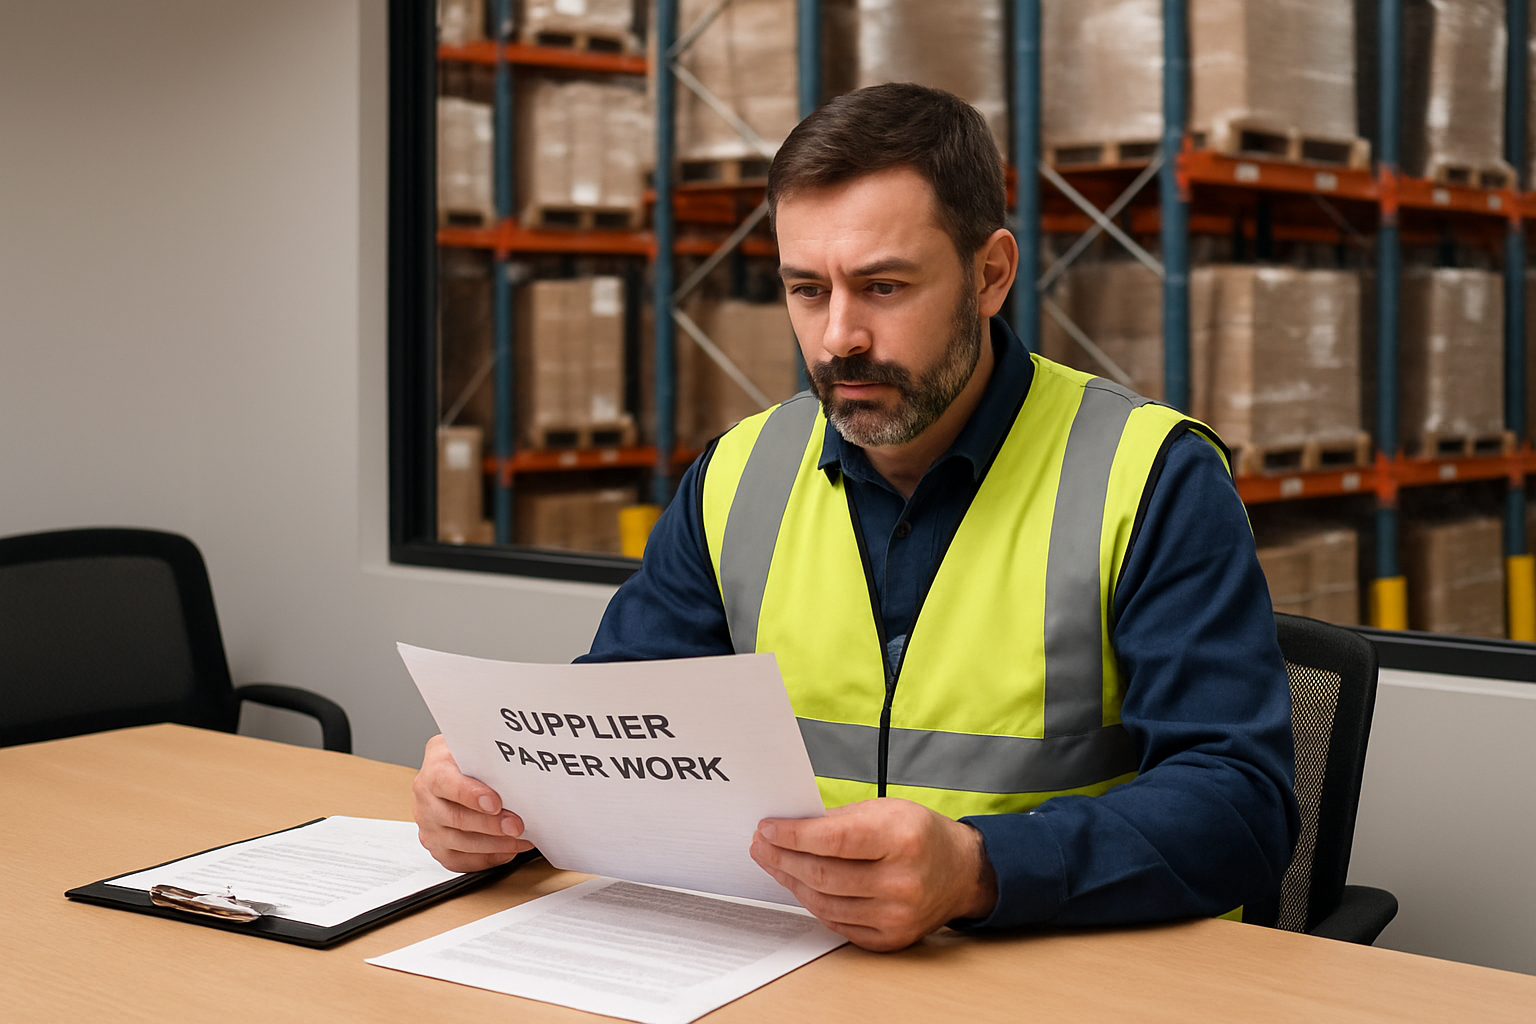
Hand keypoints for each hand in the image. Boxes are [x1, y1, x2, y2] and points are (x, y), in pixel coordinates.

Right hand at [412, 733, 533, 871]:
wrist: (448, 771)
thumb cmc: (464, 760)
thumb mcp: (471, 746)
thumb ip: (485, 756)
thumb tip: (512, 766)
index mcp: (433, 772)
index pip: (446, 784)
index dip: (470, 795)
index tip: (495, 802)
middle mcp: (426, 801)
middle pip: (456, 818)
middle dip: (491, 825)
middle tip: (517, 825)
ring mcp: (429, 827)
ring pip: (460, 843)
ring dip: (494, 844)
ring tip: (519, 839)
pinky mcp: (437, 847)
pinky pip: (460, 861)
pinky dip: (486, 859)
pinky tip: (506, 851)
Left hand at [749, 798, 997, 951]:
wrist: (962, 872)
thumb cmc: (922, 836)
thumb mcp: (886, 810)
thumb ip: (838, 818)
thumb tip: (790, 826)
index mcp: (901, 839)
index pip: (832, 839)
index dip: (792, 835)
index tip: (768, 828)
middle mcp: (902, 880)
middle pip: (823, 874)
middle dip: (783, 858)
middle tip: (762, 846)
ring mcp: (897, 914)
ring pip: (825, 902)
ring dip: (792, 882)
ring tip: (776, 864)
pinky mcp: (891, 938)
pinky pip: (838, 923)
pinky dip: (815, 904)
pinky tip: (802, 886)